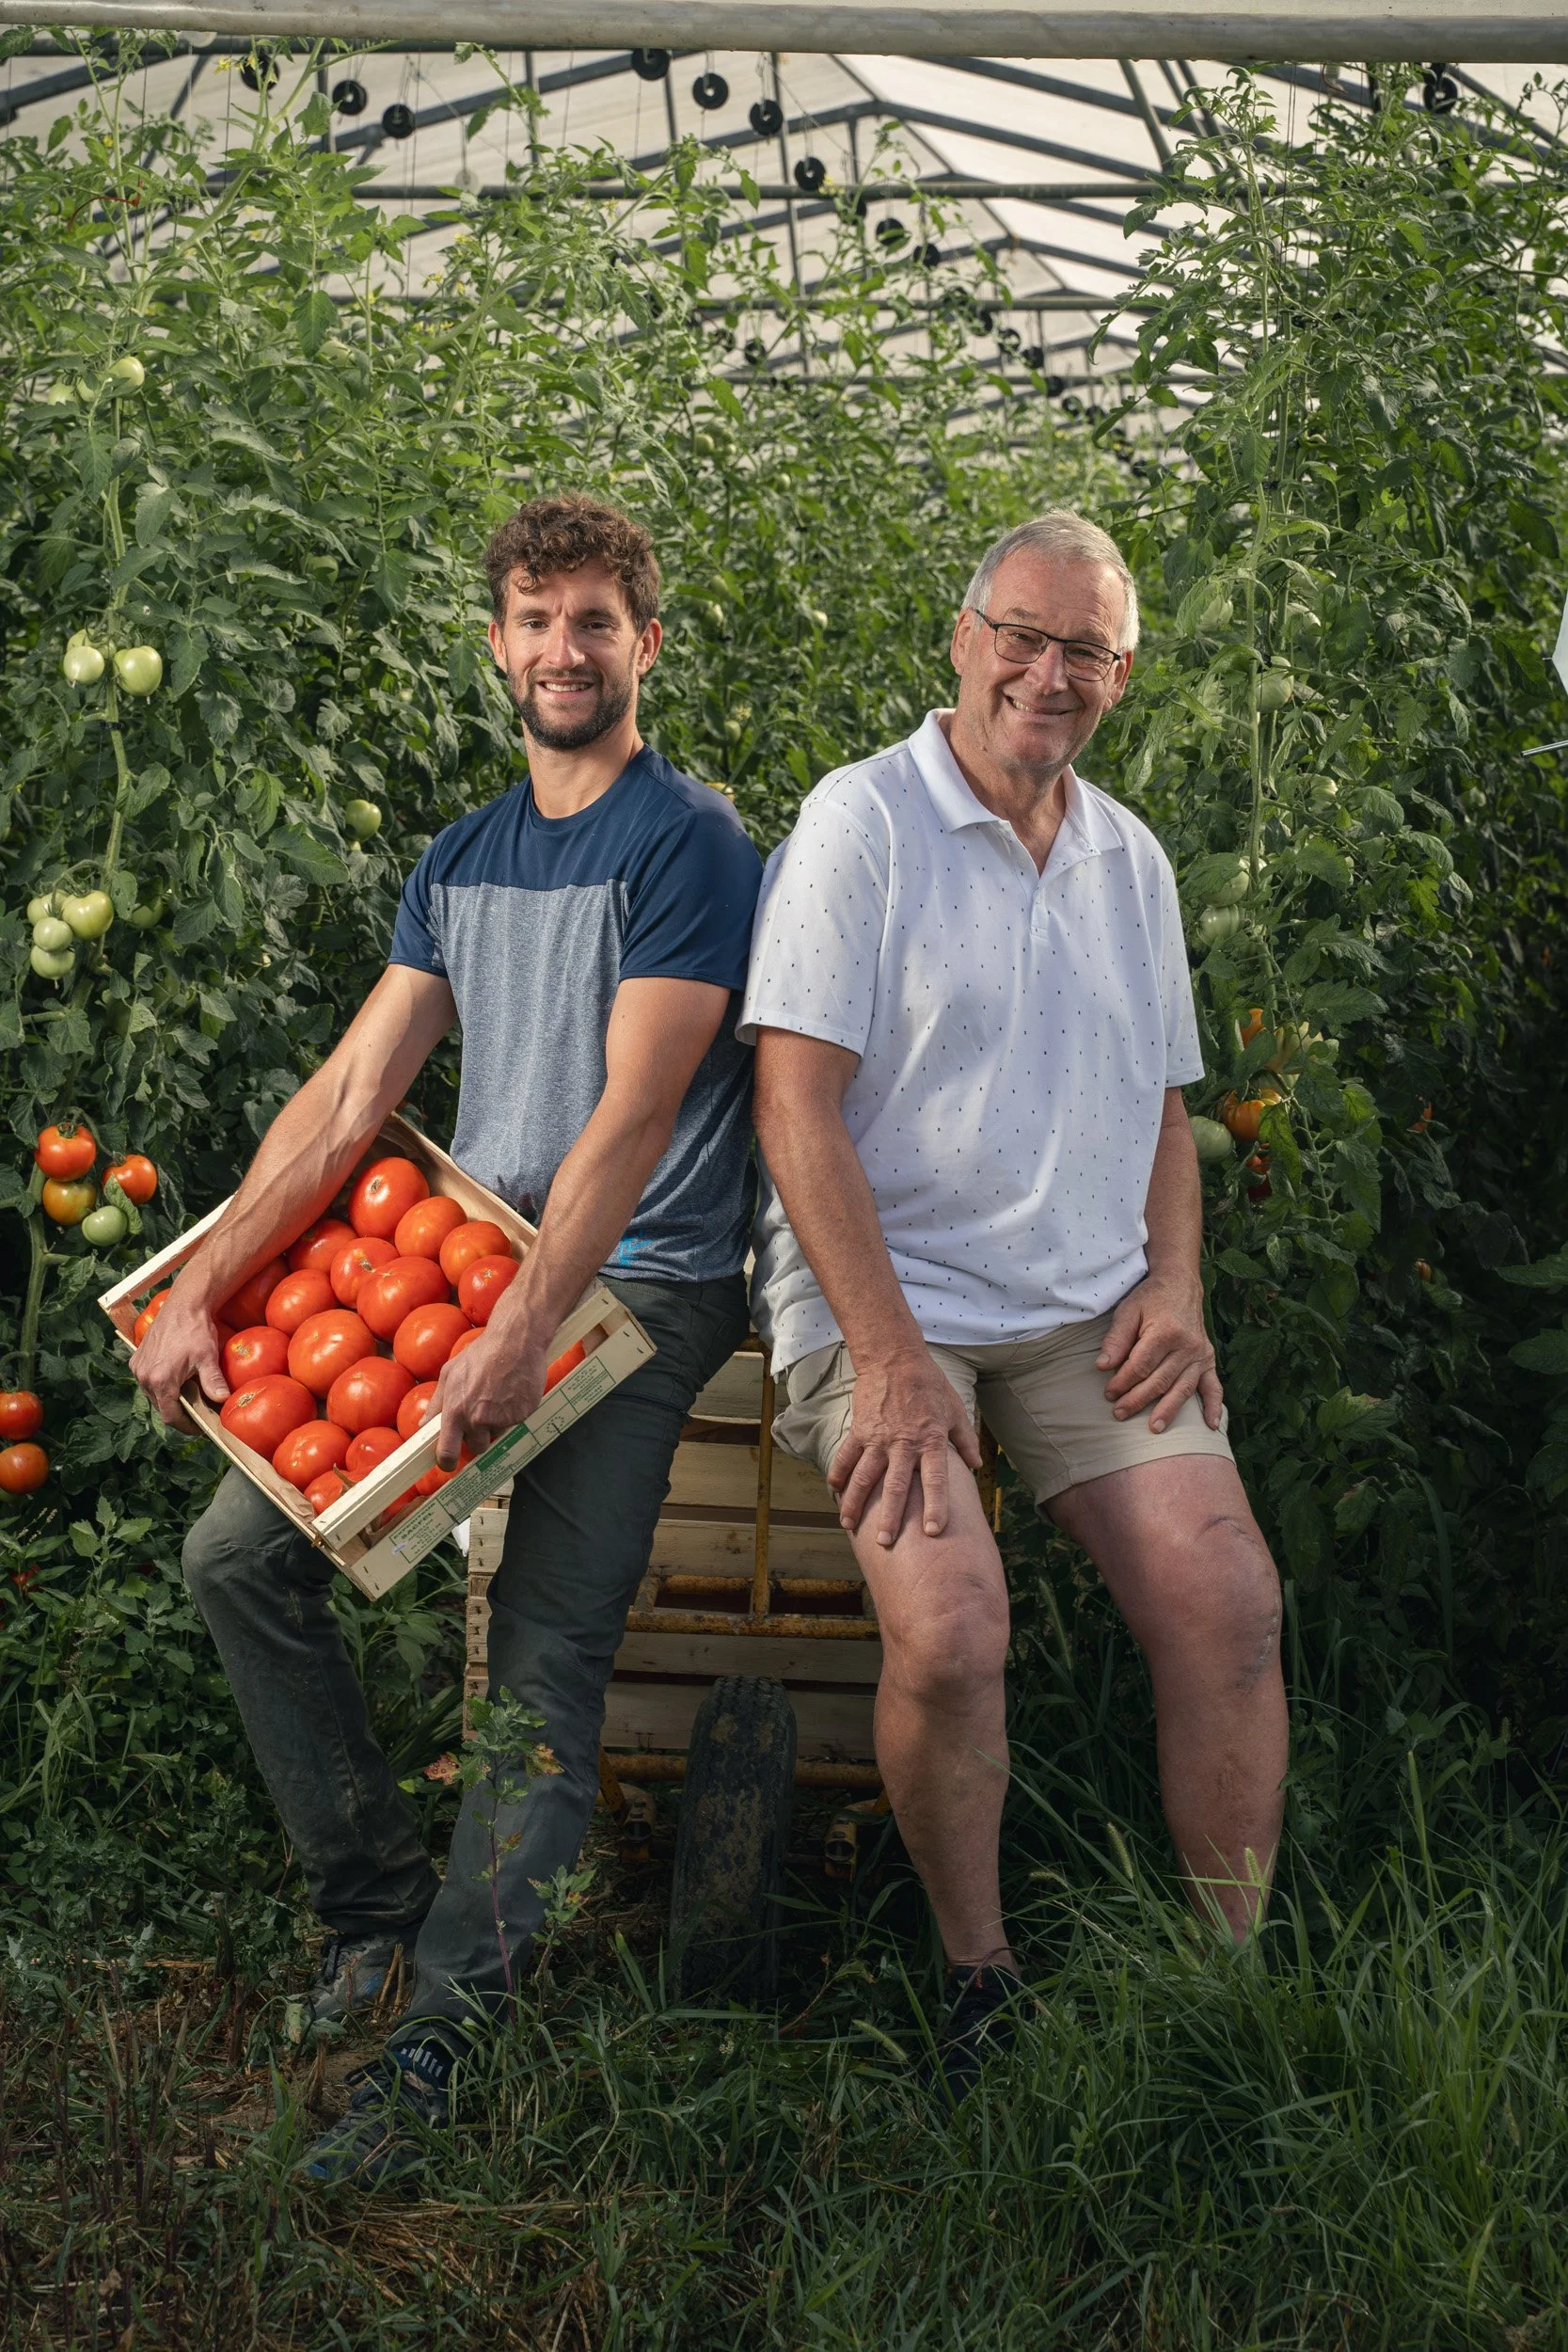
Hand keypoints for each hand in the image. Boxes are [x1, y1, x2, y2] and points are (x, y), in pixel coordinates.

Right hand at [133, 1286, 229, 1432]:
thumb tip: (223, 1400)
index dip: (186, 1426)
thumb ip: (213, 1381)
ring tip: (189, 1396)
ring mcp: (138, 1367)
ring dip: (169, 1398)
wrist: (183, 1304)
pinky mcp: (136, 1358)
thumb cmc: (196, 1329)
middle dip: (180, 1412)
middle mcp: (144, 1376)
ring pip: (153, 1394)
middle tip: (199, 1412)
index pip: (171, 1416)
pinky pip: (146, 1380)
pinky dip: (160, 1384)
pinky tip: (176, 1380)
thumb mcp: (208, 1357)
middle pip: (161, 1406)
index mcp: (161, 1380)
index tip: (200, 1428)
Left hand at [430, 1323, 547, 1468]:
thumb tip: (424, 1424)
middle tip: (481, 1414)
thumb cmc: (482, 1354)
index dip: (446, 1462)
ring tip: (498, 1395)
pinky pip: (514, 1423)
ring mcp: (501, 1419)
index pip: (447, 1452)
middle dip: (477, 1436)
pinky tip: (511, 1391)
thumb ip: (437, 1403)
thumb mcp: (450, 1373)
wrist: (516, 1342)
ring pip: (496, 1434)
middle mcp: (477, 1419)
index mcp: (456, 1411)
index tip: (448, 1463)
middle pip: (476, 1447)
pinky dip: (513, 1413)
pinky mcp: (522, 1415)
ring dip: (496, 1423)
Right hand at [828, 1349, 981, 1547]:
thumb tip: (976, 1464)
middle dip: (891, 1516)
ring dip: (856, 1503)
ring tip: (849, 1525)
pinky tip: (835, 1492)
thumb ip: (965, 1440)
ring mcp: (878, 1438)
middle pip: (896, 1486)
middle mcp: (904, 1443)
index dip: (936, 1506)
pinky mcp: (860, 1430)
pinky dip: (839, 1474)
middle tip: (885, 1541)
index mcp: (930, 1440)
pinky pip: (847, 1456)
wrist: (895, 1358)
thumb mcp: (955, 1410)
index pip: (936, 1479)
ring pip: (865, 1476)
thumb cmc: (929, 1384)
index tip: (933, 1531)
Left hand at [1097, 1275, 1222, 1432]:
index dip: (1122, 1382)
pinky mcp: (1208, 1359)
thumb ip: (1116, 1339)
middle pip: (1160, 1381)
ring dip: (1168, 1410)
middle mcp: (1187, 1346)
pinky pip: (1214, 1386)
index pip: (1140, 1366)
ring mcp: (1200, 1354)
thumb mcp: (1128, 1311)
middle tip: (1118, 1413)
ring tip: (1154, 1428)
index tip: (1108, 1393)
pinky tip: (1210, 1425)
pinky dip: (1214, 1406)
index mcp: (1165, 1332)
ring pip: (1182, 1388)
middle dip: (1137, 1399)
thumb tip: (1102, 1366)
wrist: (1180, 1285)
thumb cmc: (1150, 1299)